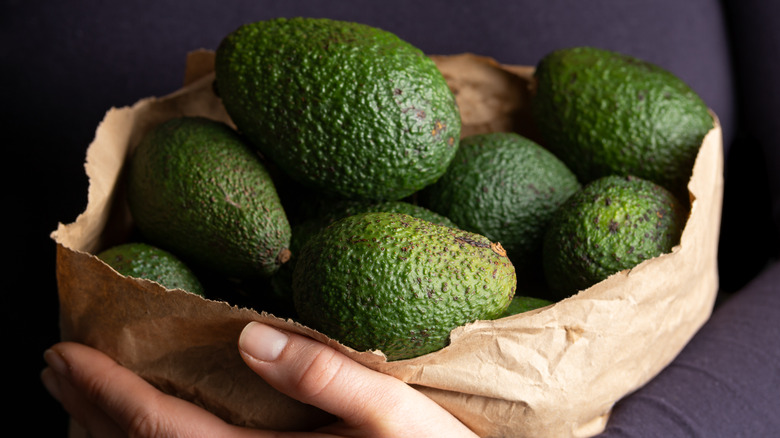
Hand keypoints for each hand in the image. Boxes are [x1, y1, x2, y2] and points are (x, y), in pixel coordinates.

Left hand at [41, 322, 477, 437]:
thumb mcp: (397, 418)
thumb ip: (329, 378)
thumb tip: (250, 335)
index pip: (164, 427)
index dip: (108, 392)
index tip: (64, 354)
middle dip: (93, 410)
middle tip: (55, 370)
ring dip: (116, 429)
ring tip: (86, 397)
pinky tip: (156, 430)